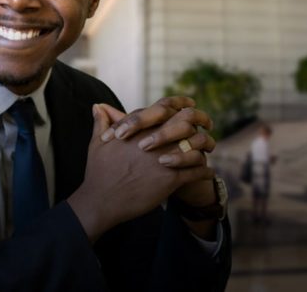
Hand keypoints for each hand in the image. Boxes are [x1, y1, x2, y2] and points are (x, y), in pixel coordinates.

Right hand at [67, 103, 213, 242]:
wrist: (101, 202)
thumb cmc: (98, 173)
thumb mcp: (97, 144)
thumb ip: (102, 123)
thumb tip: (98, 106)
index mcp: (140, 130)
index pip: (165, 108)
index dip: (180, 103)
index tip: (190, 104)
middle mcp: (154, 141)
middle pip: (186, 122)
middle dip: (200, 120)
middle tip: (208, 124)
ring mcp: (164, 160)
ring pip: (196, 146)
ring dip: (205, 146)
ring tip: (209, 149)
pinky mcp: (170, 181)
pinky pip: (196, 172)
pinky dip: (205, 171)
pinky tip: (208, 172)